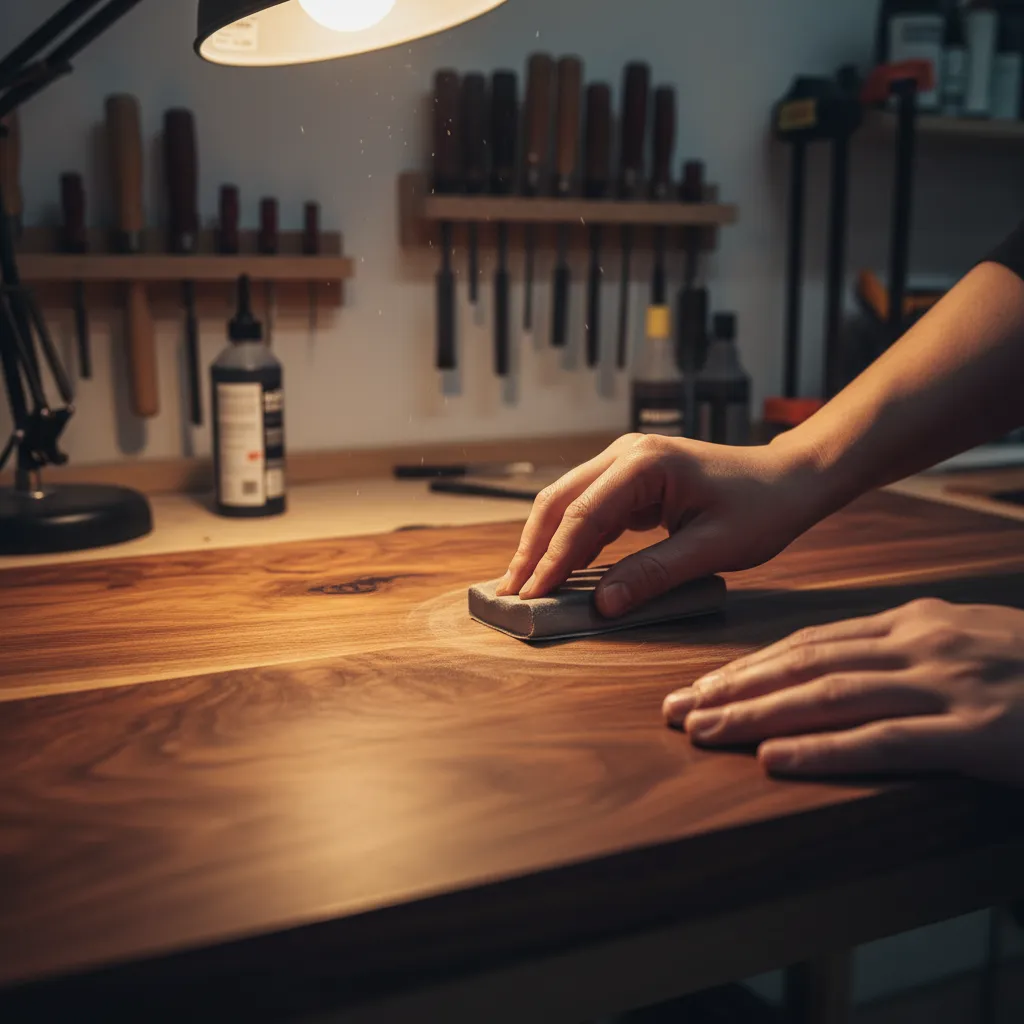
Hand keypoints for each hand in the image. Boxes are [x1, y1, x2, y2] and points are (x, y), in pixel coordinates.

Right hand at [495, 433, 826, 617]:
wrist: (790, 479)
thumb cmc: (762, 508)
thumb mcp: (711, 548)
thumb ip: (654, 574)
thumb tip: (603, 605)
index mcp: (645, 463)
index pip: (583, 515)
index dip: (554, 559)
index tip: (533, 595)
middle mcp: (626, 454)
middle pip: (560, 501)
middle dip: (534, 548)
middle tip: (512, 592)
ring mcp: (625, 464)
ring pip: (568, 503)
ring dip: (547, 544)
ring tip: (526, 585)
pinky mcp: (631, 481)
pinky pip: (589, 510)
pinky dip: (571, 540)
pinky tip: (561, 570)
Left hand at [662, 598, 1023, 786]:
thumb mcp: (967, 644)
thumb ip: (904, 653)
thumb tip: (837, 671)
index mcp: (914, 623)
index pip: (809, 643)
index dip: (748, 666)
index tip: (700, 685)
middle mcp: (921, 645)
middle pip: (804, 665)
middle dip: (733, 688)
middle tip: (677, 710)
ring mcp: (948, 687)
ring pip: (829, 696)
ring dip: (758, 715)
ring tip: (703, 731)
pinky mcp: (977, 734)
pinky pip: (884, 741)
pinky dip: (823, 750)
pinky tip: (775, 760)